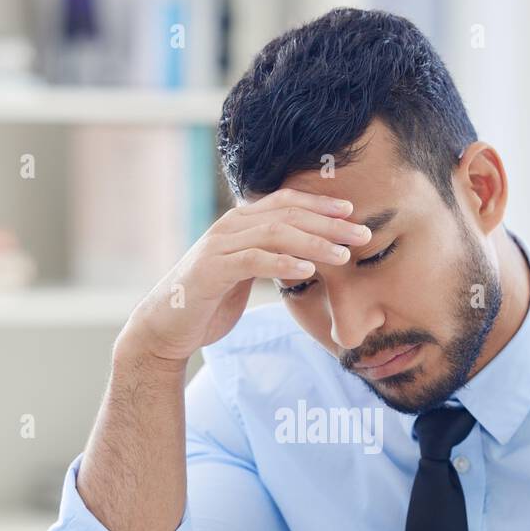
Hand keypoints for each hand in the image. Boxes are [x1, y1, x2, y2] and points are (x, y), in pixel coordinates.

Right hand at [119, 187, 372, 363]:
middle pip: (287, 215)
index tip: (353, 213)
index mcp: (240, 223)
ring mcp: (218, 246)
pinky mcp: (211, 271)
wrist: (166, 328)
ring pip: (274, 234)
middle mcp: (229, 227)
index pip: (286, 203)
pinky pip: (253, 261)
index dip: (320, 205)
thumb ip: (269, 257)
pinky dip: (283, 263)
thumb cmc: (209, 302)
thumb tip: (306, 256)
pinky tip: (307, 270)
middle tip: (363, 235)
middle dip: (329, 224)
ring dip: (313, 243)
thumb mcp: (244, 273)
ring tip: (343, 256)